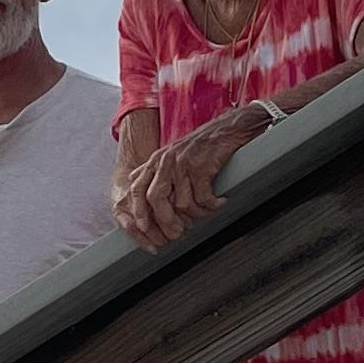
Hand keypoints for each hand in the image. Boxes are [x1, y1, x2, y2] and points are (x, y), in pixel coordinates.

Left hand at [113, 102, 273, 246]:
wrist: (226, 129)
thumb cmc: (201, 146)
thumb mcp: (171, 154)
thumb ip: (154, 170)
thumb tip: (137, 186)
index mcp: (155, 160)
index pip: (137, 190)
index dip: (139, 212)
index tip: (144, 228)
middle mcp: (166, 161)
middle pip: (155, 199)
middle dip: (166, 221)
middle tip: (179, 232)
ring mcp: (182, 164)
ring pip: (182, 203)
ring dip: (197, 213)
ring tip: (207, 211)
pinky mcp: (201, 168)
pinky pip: (203, 198)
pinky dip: (212, 205)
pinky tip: (220, 202)